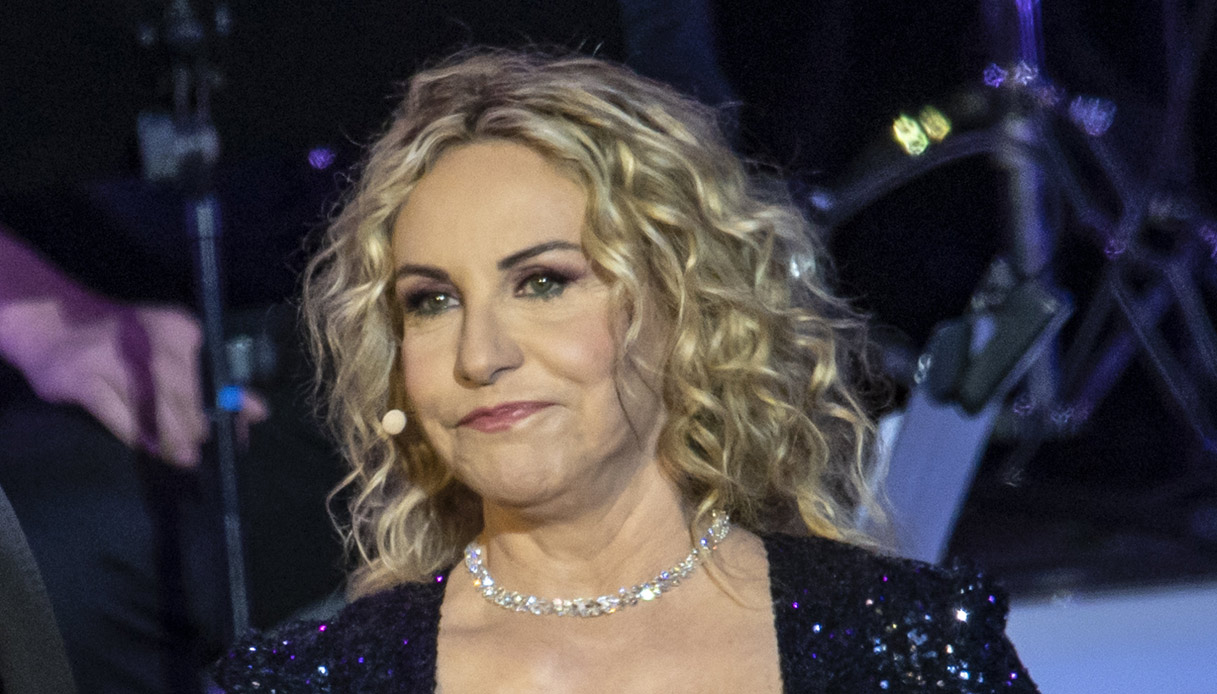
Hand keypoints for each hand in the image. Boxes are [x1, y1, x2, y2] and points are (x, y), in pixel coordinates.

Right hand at [23, 302, 211, 466]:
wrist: (52, 325)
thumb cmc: (118, 342)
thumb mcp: (158, 343)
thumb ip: (184, 374)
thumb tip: (210, 419)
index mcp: (175, 325)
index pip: (200, 374)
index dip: (207, 408)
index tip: (211, 433)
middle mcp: (147, 336)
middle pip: (178, 391)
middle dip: (189, 426)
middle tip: (193, 453)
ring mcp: (111, 356)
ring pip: (150, 403)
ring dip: (167, 436)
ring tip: (177, 457)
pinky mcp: (83, 377)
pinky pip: (115, 413)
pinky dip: (133, 433)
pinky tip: (144, 448)